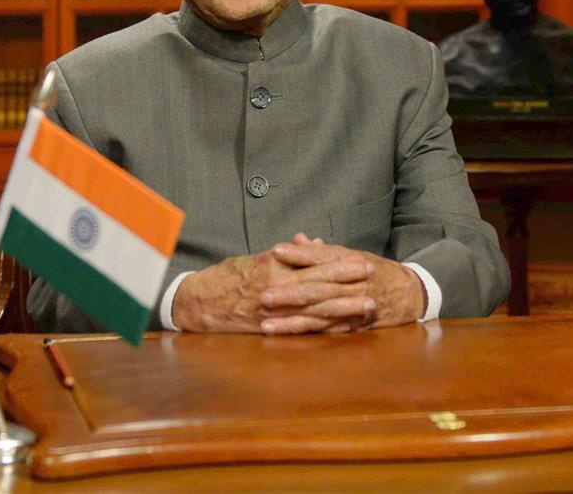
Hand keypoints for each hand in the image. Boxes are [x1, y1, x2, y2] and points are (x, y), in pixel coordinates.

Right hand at [171, 243, 372, 333]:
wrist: (198, 302)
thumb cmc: (228, 277)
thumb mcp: (257, 259)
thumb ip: (289, 255)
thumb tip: (316, 244)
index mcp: (273, 265)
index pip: (313, 263)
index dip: (340, 263)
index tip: (362, 261)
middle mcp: (276, 287)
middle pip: (320, 285)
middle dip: (348, 282)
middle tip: (374, 278)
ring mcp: (274, 310)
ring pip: (316, 308)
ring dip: (345, 307)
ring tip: (368, 306)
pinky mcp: (271, 327)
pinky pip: (303, 328)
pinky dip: (325, 328)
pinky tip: (343, 329)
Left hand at [259, 233, 426, 333]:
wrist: (410, 293)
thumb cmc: (375, 271)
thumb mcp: (352, 254)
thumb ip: (322, 251)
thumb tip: (296, 238)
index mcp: (351, 262)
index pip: (323, 256)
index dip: (299, 254)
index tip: (275, 251)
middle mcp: (353, 285)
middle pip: (318, 288)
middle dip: (289, 293)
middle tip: (263, 294)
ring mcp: (353, 308)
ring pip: (319, 314)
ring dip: (291, 321)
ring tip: (266, 323)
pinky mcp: (354, 326)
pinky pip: (327, 330)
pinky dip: (306, 333)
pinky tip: (286, 335)